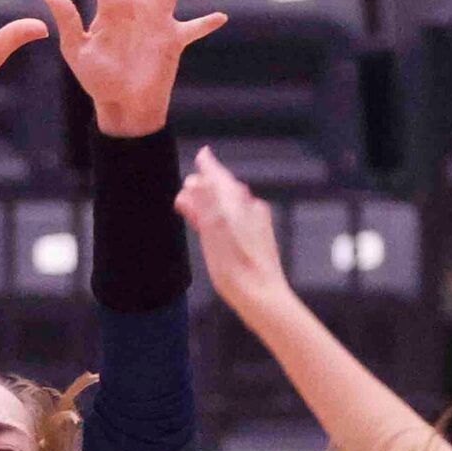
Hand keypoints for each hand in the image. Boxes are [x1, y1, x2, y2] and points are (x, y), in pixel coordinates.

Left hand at [44, 0, 226, 138]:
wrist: (122, 106)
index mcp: (110, 3)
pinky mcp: (174, 38)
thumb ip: (68, 22)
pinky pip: (195, 27)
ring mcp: (157, 19)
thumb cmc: (97, 81)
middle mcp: (136, 3)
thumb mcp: (77, 52)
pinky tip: (221, 16)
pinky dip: (206, 23)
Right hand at [175, 144, 292, 319]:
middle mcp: (249, 210)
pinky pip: (236, 219)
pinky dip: (221, 216)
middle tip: (189, 186)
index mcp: (237, 205)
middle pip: (225, 190)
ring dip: (212, 202)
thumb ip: (204, 204)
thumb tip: (195, 181)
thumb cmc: (237, 270)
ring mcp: (255, 224)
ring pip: (230, 205)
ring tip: (196, 206)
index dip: (208, 166)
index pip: (219, 177)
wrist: (262, 296)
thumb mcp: (213, 233)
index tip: (202, 154)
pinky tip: (215, 228)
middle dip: (206, 186)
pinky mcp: (256, 239)